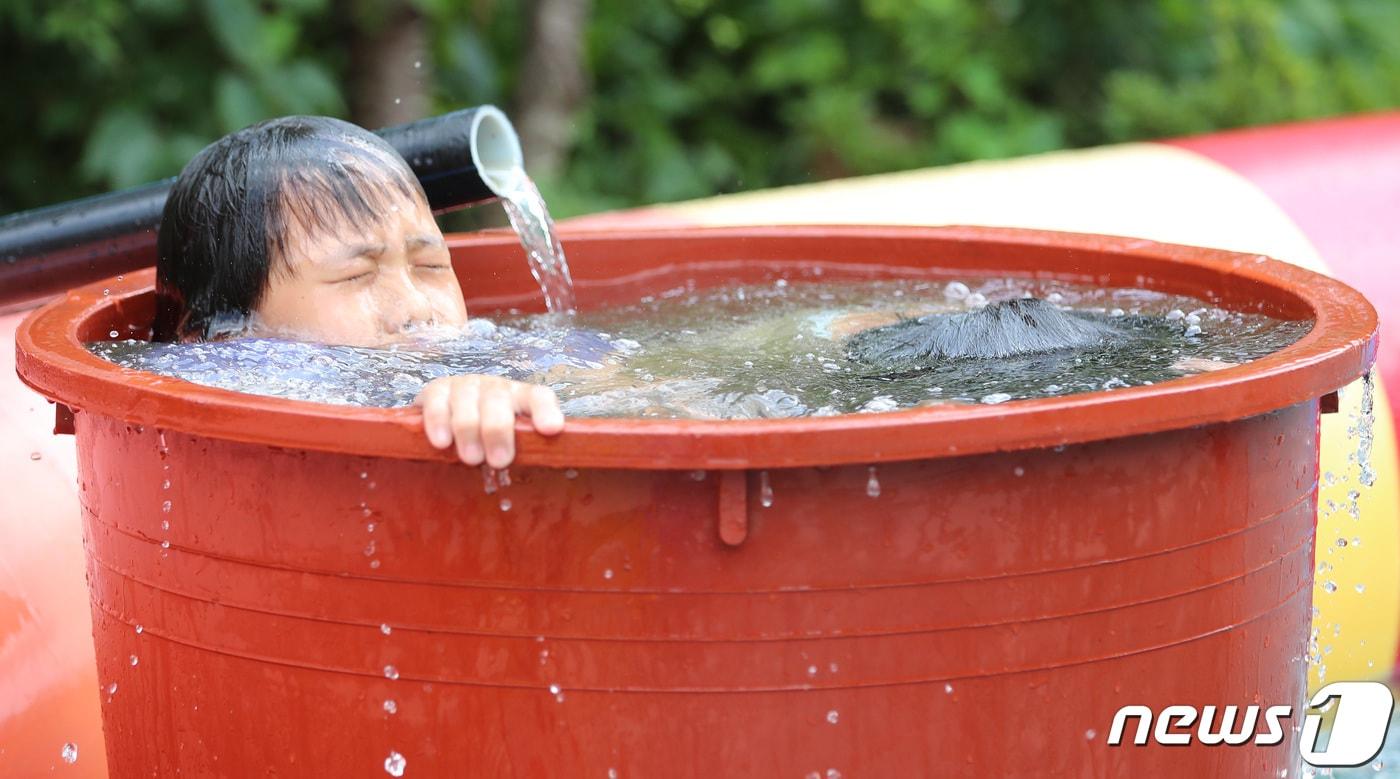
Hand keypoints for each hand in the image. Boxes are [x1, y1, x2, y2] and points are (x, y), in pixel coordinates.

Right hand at [415, 374, 564, 467]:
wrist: (449, 415)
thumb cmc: (490, 438)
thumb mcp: (513, 443)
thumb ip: (528, 453)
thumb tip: (547, 486)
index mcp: (521, 399)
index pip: (538, 397)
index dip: (546, 411)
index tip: (551, 429)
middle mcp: (495, 388)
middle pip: (498, 400)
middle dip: (498, 430)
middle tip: (500, 461)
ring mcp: (465, 387)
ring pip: (467, 401)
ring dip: (469, 430)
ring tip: (472, 459)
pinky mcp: (437, 391)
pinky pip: (437, 403)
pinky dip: (438, 422)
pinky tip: (442, 442)